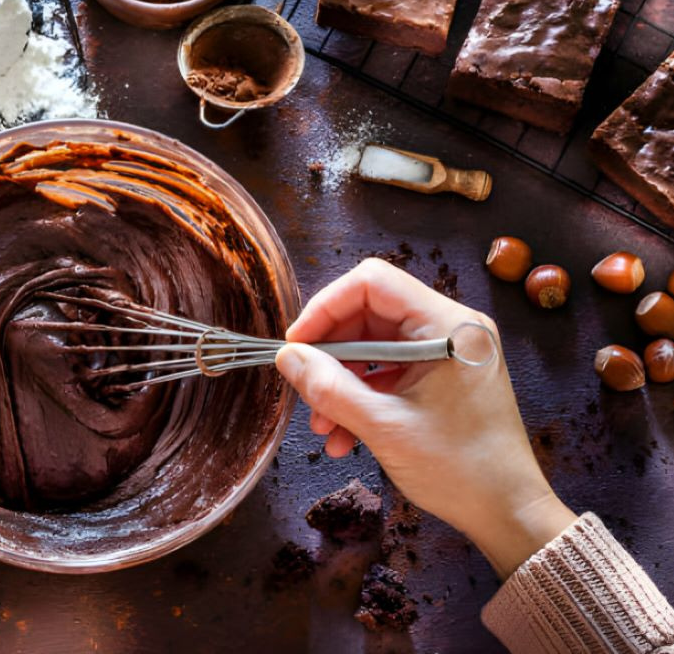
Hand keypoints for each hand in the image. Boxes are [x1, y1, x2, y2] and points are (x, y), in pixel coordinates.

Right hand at [275, 258, 576, 578]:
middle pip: (369, 312)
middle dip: (331, 352)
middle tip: (304, 386)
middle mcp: (451, 328)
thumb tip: (287, 357)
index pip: (372, 283)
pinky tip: (343, 436)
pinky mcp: (442, 377)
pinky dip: (362, 395)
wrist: (508, 513)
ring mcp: (448, 352)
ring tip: (322, 424)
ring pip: (374, 344)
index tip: (297, 345)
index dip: (326, 307)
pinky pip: (389, 370)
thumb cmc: (460, 469)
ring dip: (341, 380)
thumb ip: (330, 387)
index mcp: (448, 325)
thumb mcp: (384, 427)